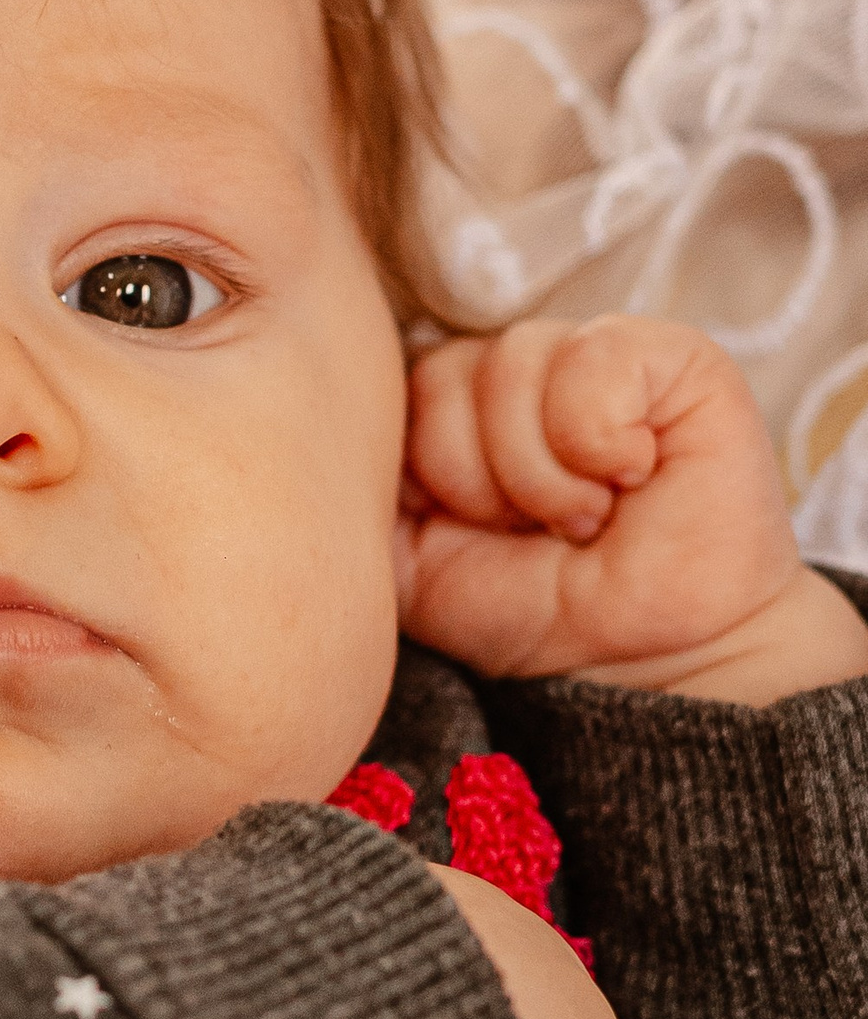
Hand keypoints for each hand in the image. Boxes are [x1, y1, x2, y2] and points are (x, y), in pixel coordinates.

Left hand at [398, 317, 867, 701]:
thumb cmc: (532, 613)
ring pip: (511, 363)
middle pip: (442, 374)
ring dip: (541, 474)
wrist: (640, 663)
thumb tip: (344, 423)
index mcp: (453, 407)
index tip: (472, 535)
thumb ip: (368, 489)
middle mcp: (517, 371)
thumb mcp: (409, 562)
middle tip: (538, 532)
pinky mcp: (673, 357)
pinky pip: (592, 356)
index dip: (425, 476)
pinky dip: (601, 440)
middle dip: (478, 483)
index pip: (392, 388)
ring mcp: (593, 355)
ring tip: (586, 517)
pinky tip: (633, 477)